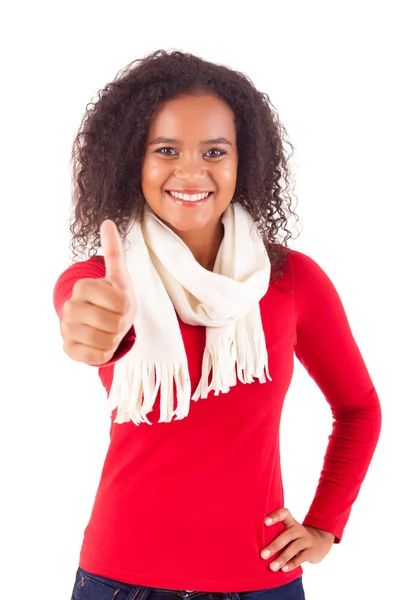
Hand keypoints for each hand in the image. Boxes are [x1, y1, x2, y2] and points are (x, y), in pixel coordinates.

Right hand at [61, 219, 135, 364]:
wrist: (104, 325)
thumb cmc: (115, 300)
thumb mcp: (119, 277)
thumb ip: (114, 252)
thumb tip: (108, 222)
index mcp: (82, 287)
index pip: (119, 302)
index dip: (126, 305)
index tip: (121, 303)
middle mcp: (70, 307)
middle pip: (115, 322)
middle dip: (122, 323)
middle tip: (116, 319)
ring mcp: (66, 329)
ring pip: (106, 341)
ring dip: (115, 338)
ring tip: (109, 331)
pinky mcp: (69, 349)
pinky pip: (98, 356)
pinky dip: (106, 353)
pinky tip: (100, 343)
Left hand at [261, 508, 334, 572]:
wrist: (319, 543)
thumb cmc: (295, 537)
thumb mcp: (288, 530)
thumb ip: (275, 532)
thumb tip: (252, 541)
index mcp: (291, 522)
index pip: (284, 513)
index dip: (275, 516)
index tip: (264, 522)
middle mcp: (299, 529)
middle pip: (287, 535)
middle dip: (274, 545)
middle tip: (262, 555)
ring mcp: (306, 540)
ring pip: (294, 548)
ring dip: (282, 558)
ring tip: (272, 567)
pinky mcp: (311, 552)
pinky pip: (301, 558)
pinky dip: (291, 564)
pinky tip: (283, 569)